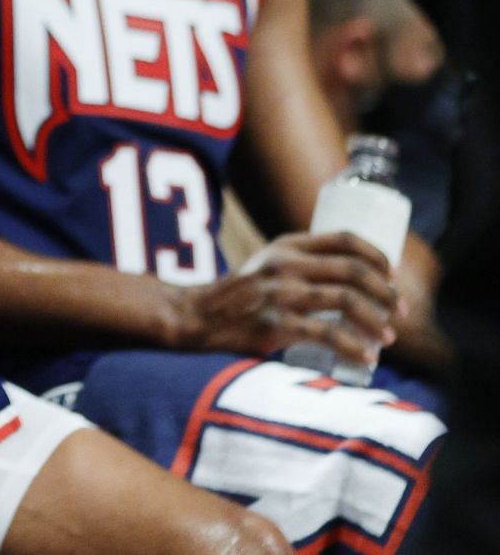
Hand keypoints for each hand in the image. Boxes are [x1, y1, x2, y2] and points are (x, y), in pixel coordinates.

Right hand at [171, 231, 398, 365]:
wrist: (198, 315)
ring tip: (388, 338)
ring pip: (347, 300)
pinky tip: (364, 358)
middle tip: (399, 313)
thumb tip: (356, 282)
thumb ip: (301, 264)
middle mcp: (285, 264)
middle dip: (386, 293)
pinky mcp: (275, 324)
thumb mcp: (267, 264)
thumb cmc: (240, 294)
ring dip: (376, 321)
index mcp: (286, 245)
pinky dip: (353, 348)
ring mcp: (279, 293)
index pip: (345, 239)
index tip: (393, 276)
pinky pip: (327, 335)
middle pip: (353, 271)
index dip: (377, 256)